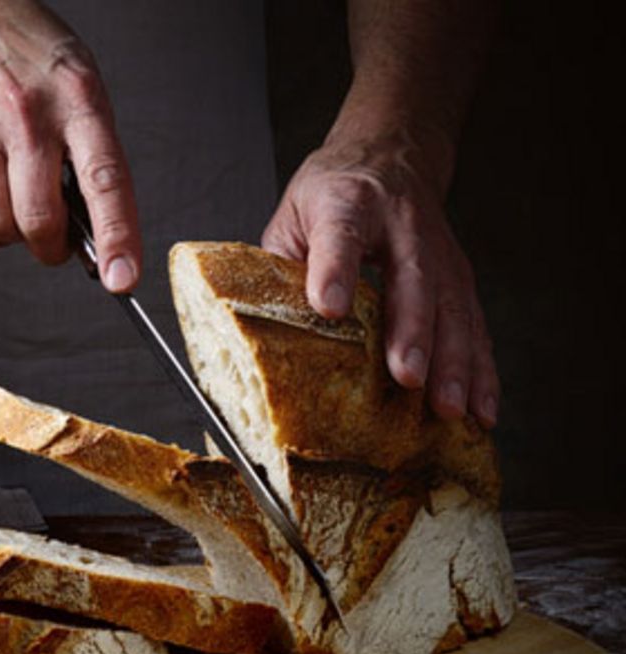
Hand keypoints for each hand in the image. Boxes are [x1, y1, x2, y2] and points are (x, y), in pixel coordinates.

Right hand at [0, 0, 140, 291]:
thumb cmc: (37, 64)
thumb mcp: (85, 91)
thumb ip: (94, 156)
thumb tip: (96, 237)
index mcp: (78, 101)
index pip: (104, 179)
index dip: (117, 235)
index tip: (124, 279)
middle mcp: (27, 115)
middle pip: (38, 217)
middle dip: (52, 249)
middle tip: (58, 244)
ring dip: (13, 239)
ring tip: (20, 217)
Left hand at [262, 131, 498, 427]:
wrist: (390, 155)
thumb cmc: (332, 192)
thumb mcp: (294, 215)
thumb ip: (283, 265)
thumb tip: (264, 330)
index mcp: (347, 204)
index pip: (340, 237)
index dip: (335, 270)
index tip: (329, 307)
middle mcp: (402, 226)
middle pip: (413, 278)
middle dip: (412, 331)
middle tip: (408, 378)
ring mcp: (439, 251)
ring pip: (453, 307)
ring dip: (455, 361)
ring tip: (448, 407)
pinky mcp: (459, 276)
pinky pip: (475, 325)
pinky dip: (481, 370)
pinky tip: (480, 407)